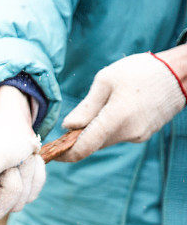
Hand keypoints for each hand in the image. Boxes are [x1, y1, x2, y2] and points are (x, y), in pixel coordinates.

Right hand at [0, 86, 44, 218]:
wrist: (17, 127)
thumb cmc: (2, 136)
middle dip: (11, 185)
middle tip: (13, 162)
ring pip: (17, 204)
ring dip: (26, 177)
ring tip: (22, 157)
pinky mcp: (16, 193)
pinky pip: (31, 194)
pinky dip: (35, 176)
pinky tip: (30, 161)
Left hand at [60, 52, 186, 161]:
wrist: (182, 71)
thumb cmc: (142, 70)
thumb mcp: (106, 80)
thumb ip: (86, 107)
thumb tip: (68, 127)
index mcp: (115, 119)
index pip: (83, 147)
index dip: (64, 154)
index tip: (51, 153)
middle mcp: (128, 133)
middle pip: (93, 145)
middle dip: (77, 140)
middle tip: (66, 129)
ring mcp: (138, 135)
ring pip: (105, 140)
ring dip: (94, 132)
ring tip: (95, 110)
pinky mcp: (145, 134)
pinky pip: (119, 135)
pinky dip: (109, 128)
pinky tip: (114, 109)